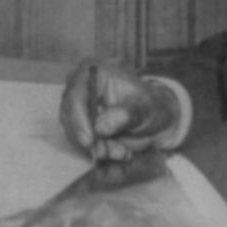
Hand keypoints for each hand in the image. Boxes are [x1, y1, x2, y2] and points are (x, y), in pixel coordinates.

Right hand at [58, 61, 179, 161]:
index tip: (89, 141)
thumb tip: (100, 127)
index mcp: (96, 73)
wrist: (157, 122)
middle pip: (69, 116)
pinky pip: (82, 144)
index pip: (75, 93)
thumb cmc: (153, 107)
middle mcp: (82, 89)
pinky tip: (121, 152)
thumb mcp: (147, 109)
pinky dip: (100, 152)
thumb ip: (127, 115)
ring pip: (75, 134)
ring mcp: (79, 109)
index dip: (78, 118)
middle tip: (108, 153)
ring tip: (123, 152)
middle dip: (89, 139)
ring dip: (98, 148)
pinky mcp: (81, 127)